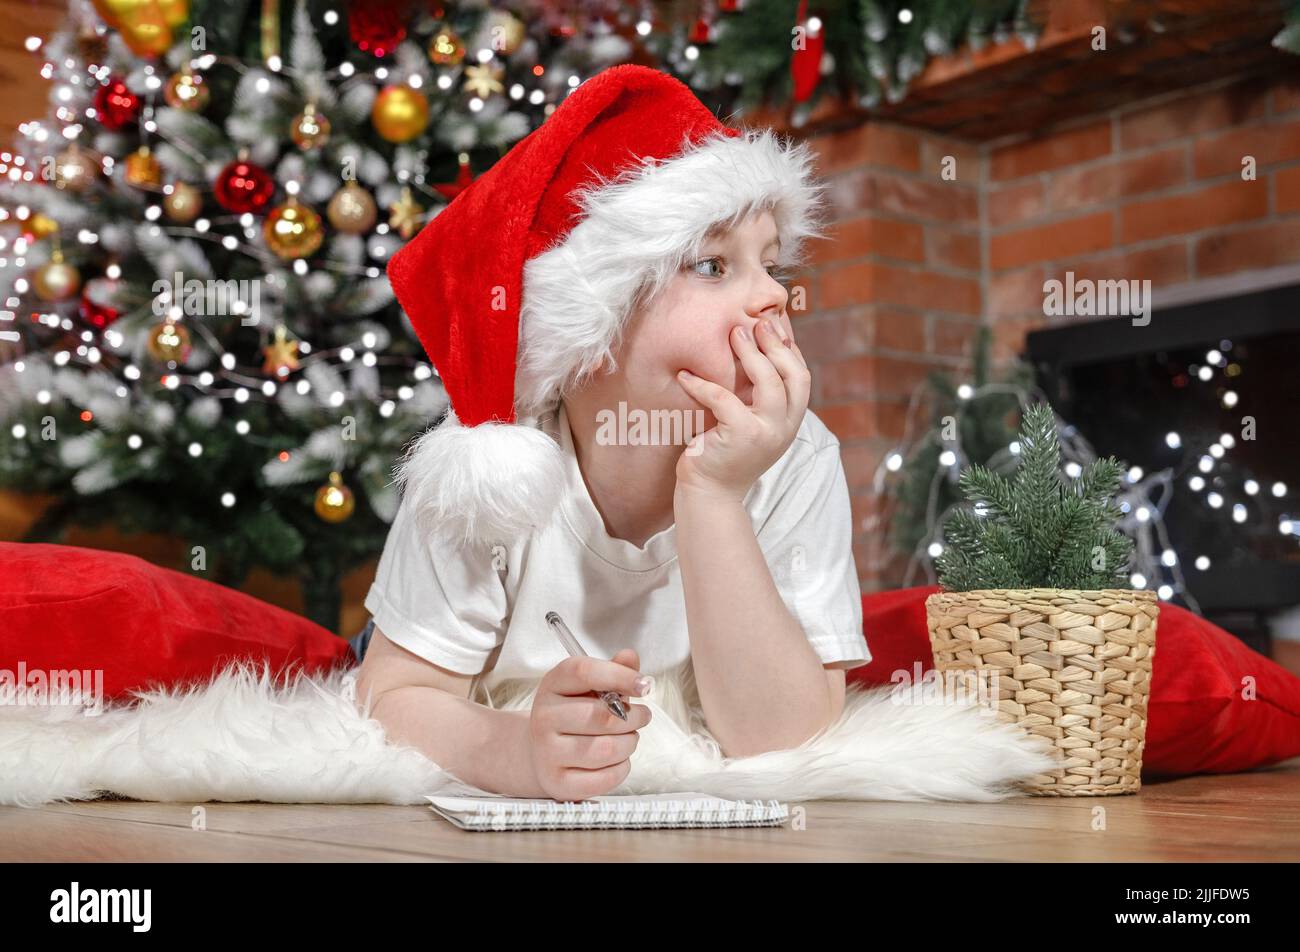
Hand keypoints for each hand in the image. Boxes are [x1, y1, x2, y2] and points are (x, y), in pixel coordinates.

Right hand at [527, 648, 653, 801]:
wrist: (539, 753)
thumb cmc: (572, 715)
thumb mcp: (587, 687)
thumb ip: (612, 670)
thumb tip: (630, 657)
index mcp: (552, 686)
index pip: (584, 672)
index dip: (619, 675)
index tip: (644, 685)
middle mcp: (544, 718)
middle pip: (600, 716)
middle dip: (634, 717)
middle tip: (642, 716)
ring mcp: (547, 753)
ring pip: (606, 749)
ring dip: (629, 743)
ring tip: (629, 738)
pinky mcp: (558, 782)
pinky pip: (605, 777)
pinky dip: (622, 767)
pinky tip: (617, 759)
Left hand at [674, 313, 809, 501]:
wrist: (710, 495)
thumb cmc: (723, 455)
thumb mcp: (751, 425)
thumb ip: (759, 400)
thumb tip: (753, 356)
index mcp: (790, 422)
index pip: (801, 378)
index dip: (789, 350)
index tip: (773, 327)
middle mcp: (785, 427)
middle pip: (793, 375)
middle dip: (775, 344)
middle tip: (756, 323)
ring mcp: (767, 433)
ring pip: (768, 382)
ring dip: (751, 354)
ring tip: (733, 334)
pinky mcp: (742, 436)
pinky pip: (723, 399)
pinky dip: (702, 384)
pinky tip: (685, 376)